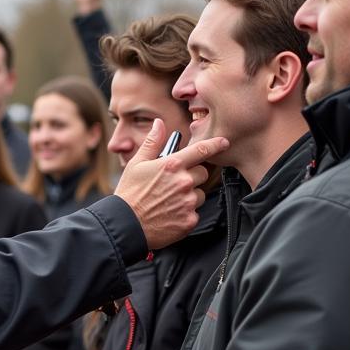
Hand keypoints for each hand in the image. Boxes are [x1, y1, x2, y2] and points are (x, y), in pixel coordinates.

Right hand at [114, 119, 228, 249]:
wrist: (125, 226)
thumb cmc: (129, 194)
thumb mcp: (136, 164)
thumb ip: (153, 142)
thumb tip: (159, 123)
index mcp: (172, 165)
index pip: (201, 150)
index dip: (215, 144)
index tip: (224, 142)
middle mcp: (183, 182)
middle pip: (202, 173)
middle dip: (192, 176)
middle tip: (173, 184)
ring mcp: (188, 202)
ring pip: (200, 194)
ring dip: (190, 196)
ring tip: (169, 202)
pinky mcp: (189, 220)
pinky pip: (195, 213)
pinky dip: (186, 214)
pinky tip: (170, 215)